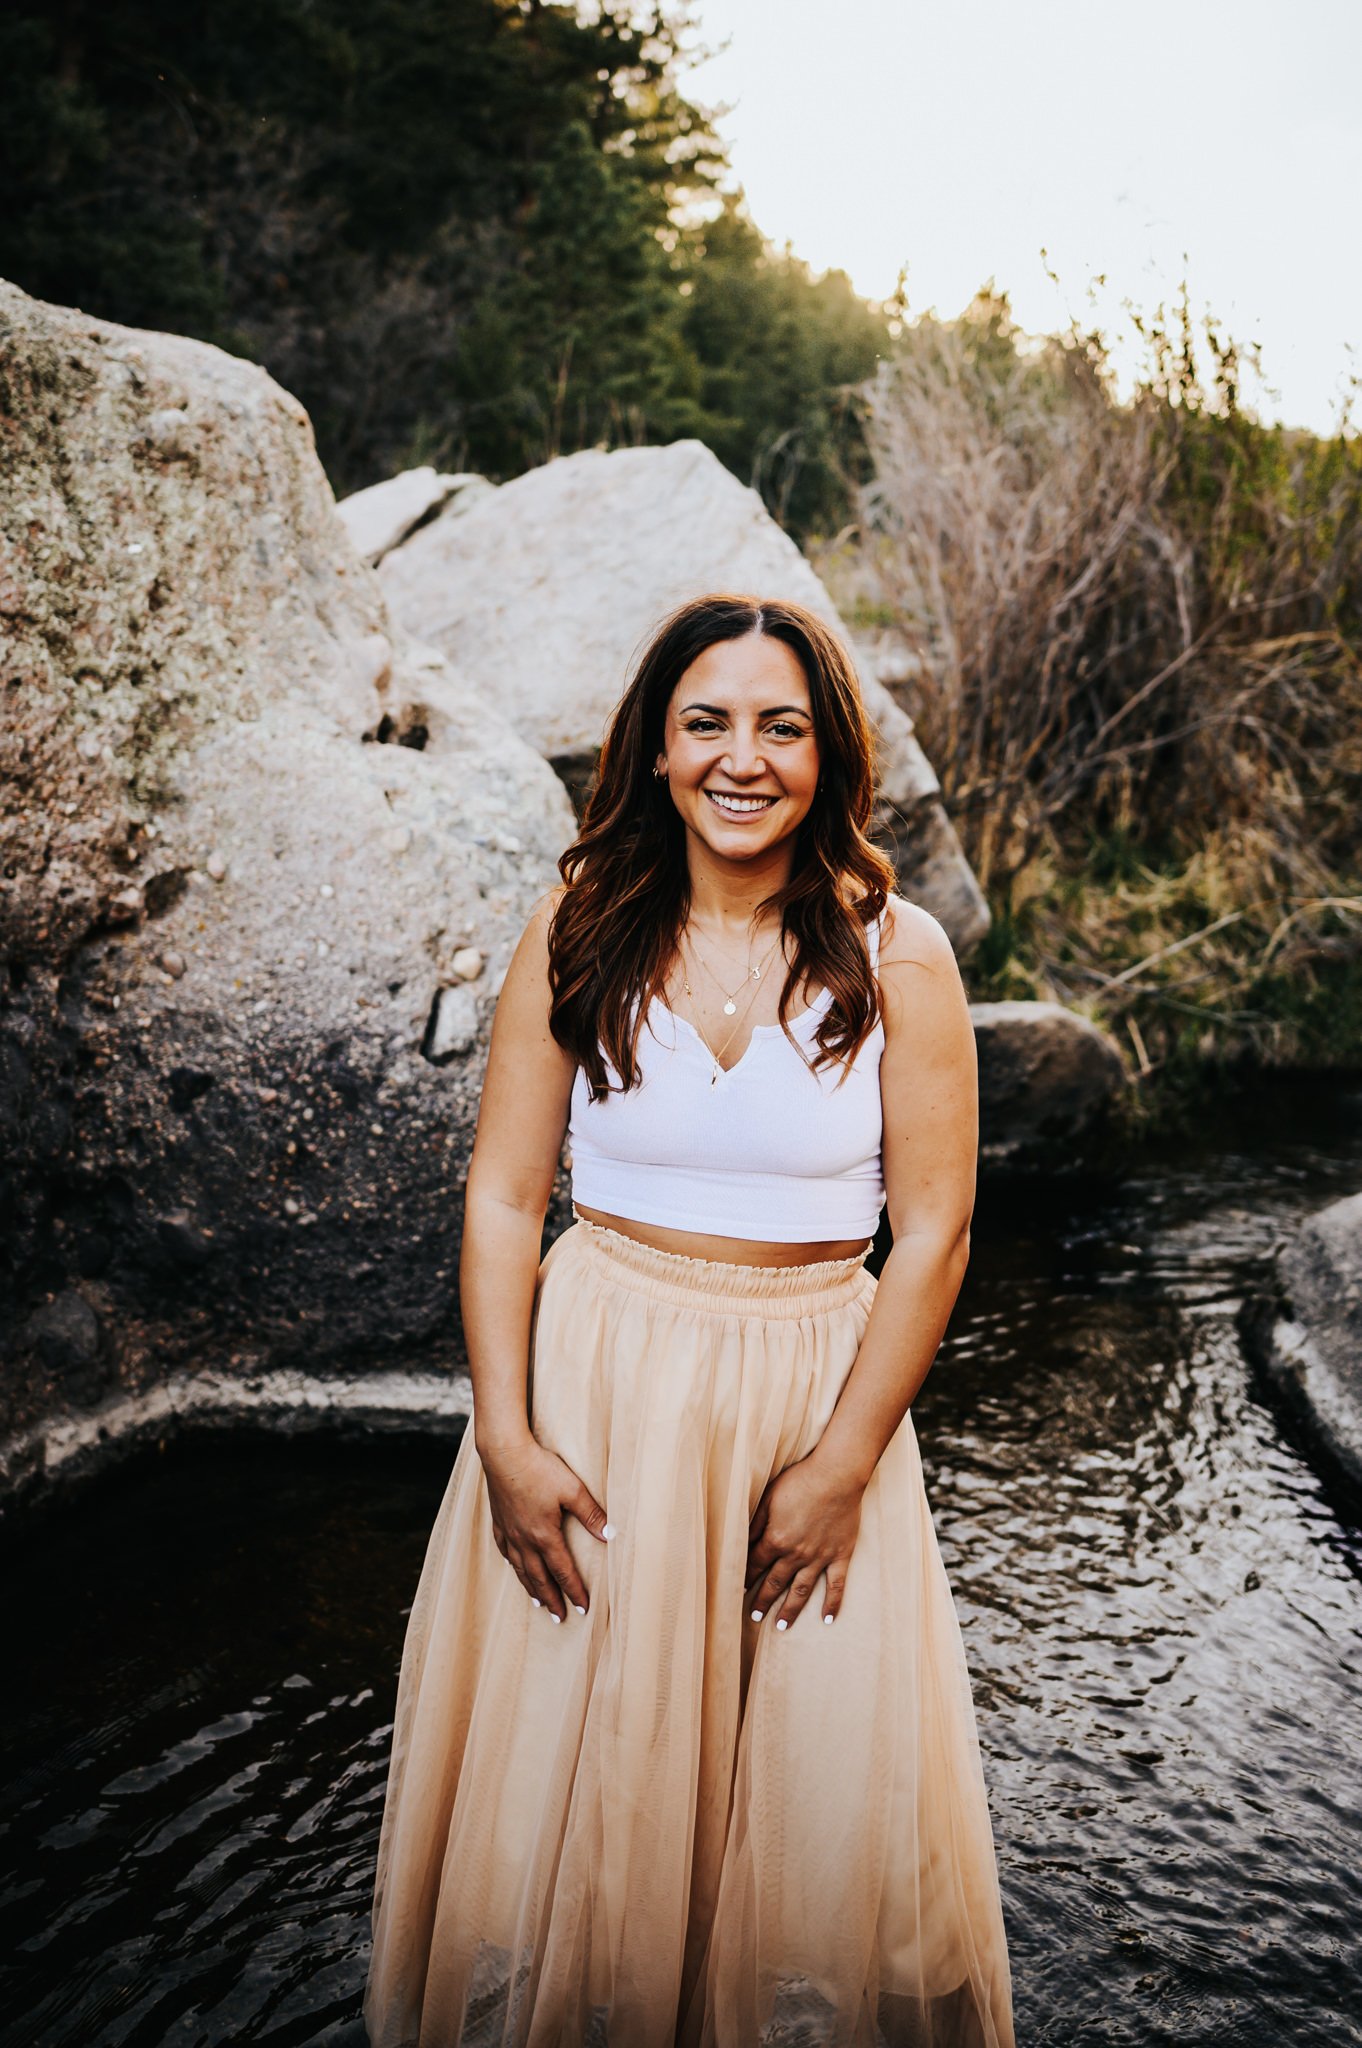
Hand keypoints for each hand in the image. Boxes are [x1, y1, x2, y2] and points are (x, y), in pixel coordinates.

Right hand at [479, 1433, 611, 1621]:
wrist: (504, 1453)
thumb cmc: (540, 1469)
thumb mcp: (573, 1489)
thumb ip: (592, 1514)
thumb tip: (611, 1535)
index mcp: (545, 1536)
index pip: (563, 1571)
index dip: (574, 1591)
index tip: (583, 1609)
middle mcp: (525, 1540)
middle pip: (540, 1578)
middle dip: (552, 1599)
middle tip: (560, 1618)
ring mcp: (509, 1532)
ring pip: (521, 1569)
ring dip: (531, 1588)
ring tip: (539, 1603)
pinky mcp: (499, 1521)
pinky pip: (505, 1551)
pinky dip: (513, 1564)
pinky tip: (515, 1566)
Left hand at [744, 1450, 865, 1629]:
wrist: (836, 1475)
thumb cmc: (800, 1481)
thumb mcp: (768, 1497)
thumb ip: (755, 1523)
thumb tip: (742, 1541)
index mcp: (776, 1539)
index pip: (755, 1564)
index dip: (745, 1577)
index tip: (738, 1589)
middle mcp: (796, 1554)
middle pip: (775, 1583)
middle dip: (762, 1600)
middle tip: (754, 1616)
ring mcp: (819, 1557)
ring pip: (801, 1590)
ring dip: (790, 1610)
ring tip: (780, 1626)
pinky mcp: (840, 1555)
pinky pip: (836, 1585)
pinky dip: (832, 1604)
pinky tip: (827, 1620)